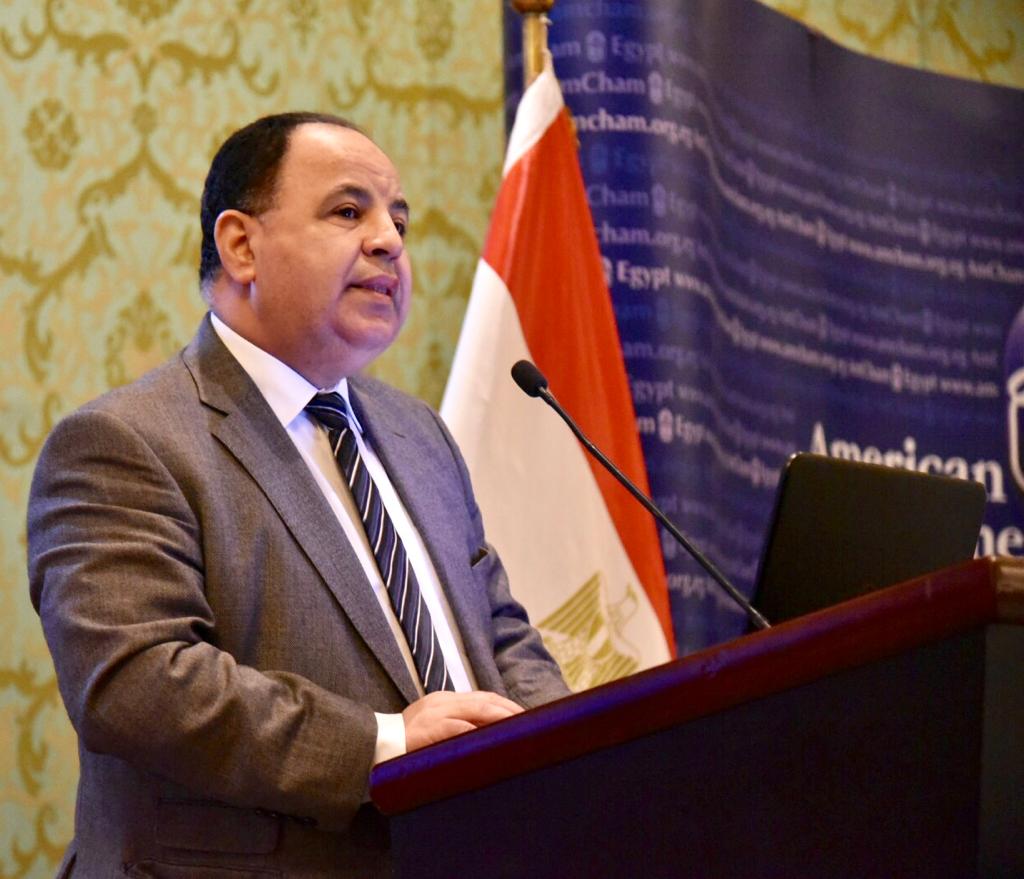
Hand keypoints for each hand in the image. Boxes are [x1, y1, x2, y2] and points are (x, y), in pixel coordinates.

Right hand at [402, 690, 523, 751]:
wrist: (375, 744)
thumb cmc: (407, 742)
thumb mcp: (433, 727)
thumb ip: (456, 726)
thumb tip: (484, 734)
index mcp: (444, 701)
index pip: (481, 697)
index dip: (503, 704)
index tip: (522, 714)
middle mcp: (442, 702)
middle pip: (483, 700)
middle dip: (507, 708)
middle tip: (528, 719)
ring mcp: (434, 714)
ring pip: (474, 710)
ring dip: (498, 717)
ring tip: (516, 725)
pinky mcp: (427, 730)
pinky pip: (454, 728)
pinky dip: (473, 731)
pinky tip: (489, 737)